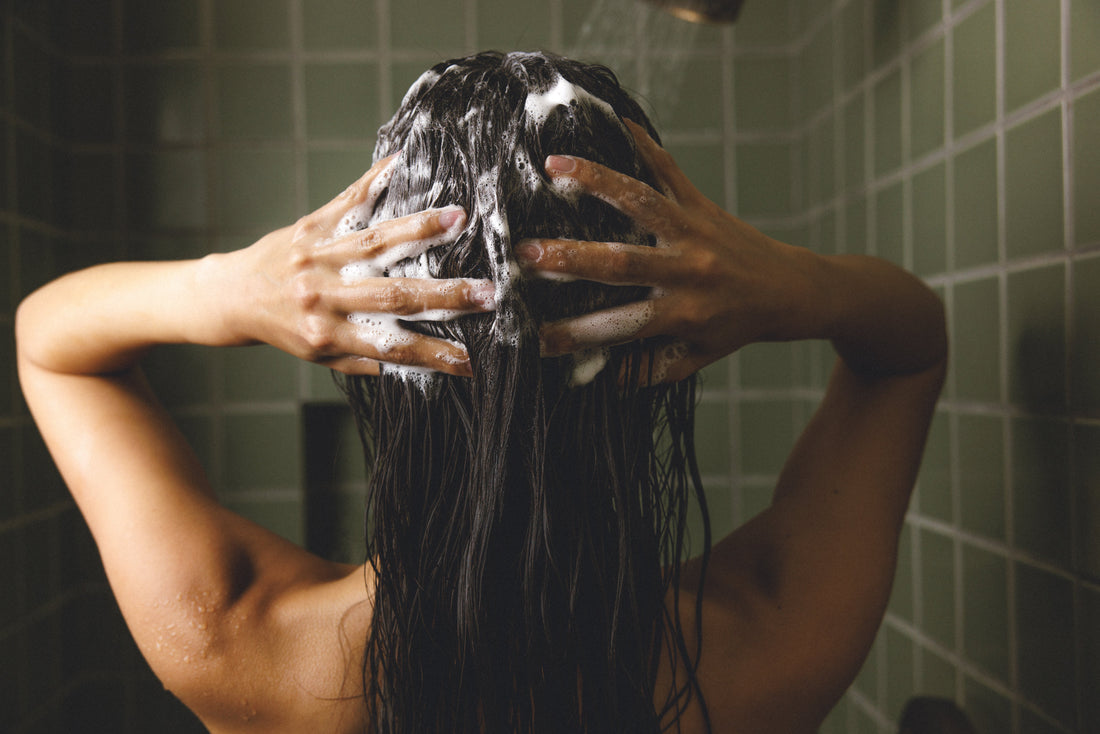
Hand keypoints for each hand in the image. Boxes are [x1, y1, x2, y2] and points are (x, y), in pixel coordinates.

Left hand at [228, 154, 495, 376]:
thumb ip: (368, 360)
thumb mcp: (322, 357)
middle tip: (488, 292)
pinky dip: (376, 180)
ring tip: (459, 218)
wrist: (232, 296)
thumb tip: (424, 366)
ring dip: (420, 229)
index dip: (434, 355)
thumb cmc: (285, 329)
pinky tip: (402, 162)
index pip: (392, 348)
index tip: (474, 358)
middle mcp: (323, 296)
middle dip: (444, 294)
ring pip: (376, 242)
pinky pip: (347, 200)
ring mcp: (318, 257)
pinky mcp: (312, 226)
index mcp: (328, 335)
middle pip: (393, 295)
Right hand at [517, 120, 821, 381]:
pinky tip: (612, 121)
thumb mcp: (695, 358)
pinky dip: (642, 143)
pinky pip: (669, 169)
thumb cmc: (734, 328)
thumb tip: (596, 377)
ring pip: (641, 202)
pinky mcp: (701, 203)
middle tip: (525, 253)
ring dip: (596, 181)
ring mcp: (694, 231)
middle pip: (623, 262)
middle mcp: (689, 270)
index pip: (621, 326)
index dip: (577, 334)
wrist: (791, 291)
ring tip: (553, 166)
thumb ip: (649, 369)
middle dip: (571, 258)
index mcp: (684, 314)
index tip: (535, 337)